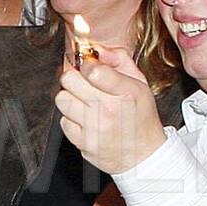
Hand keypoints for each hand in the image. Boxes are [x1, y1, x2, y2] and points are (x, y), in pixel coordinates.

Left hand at [53, 42, 164, 175]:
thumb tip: (97, 49)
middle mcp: (109, 110)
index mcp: (126, 93)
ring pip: (62, 100)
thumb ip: (119, 59)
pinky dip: (72, 119)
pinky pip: (63, 122)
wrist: (145, 156)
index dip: (87, 65)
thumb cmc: (141, 118)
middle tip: (84, 83)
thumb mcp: (140, 84)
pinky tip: (86, 120)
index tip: (90, 68)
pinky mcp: (83, 143)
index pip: (92, 70)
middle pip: (69, 80)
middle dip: (74, 78)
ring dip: (71, 98)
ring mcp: (94, 128)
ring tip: (85, 103)